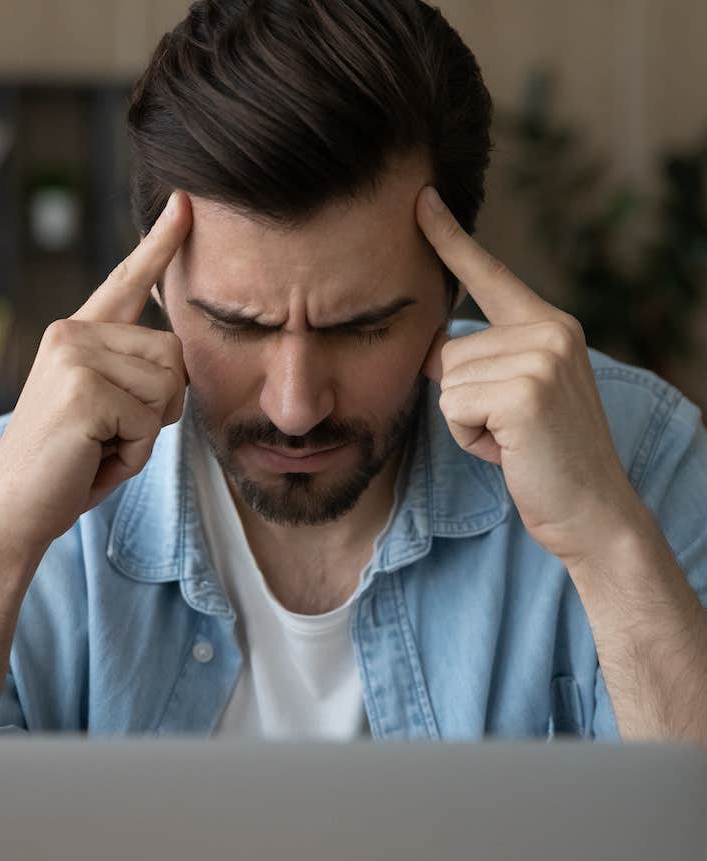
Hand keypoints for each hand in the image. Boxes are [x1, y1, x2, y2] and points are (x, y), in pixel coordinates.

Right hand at [0, 191, 192, 551]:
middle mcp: (72, 332)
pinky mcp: (84, 389)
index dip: (160, 244)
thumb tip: (178, 357)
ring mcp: (75, 356)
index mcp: (76, 333)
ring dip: (148, 433)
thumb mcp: (102, 407)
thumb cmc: (66, 463)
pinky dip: (135, 455)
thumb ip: (131, 372)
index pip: (127, 280)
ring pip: (171, 386)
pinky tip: (95, 459)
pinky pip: (152, 422)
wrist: (13, 510)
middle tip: (114, 435)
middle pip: (175, 352)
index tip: (183, 204)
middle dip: (162, 407)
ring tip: (101, 446)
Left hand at [417, 186, 643, 567]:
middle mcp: (551, 330)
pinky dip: (469, 438)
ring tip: (511, 438)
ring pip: (447, 380)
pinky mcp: (527, 392)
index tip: (420, 199)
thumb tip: (434, 347)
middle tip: (510, 427)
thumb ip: (484, 360)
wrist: (591, 510)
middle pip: (448, 349)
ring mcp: (543, 357)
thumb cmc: (545, 456)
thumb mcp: (517, 395)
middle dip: (464, 398)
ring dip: (466, 421)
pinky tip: (509, 449)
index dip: (450, 238)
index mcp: (549, 325)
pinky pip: (453, 406)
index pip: (490, 274)